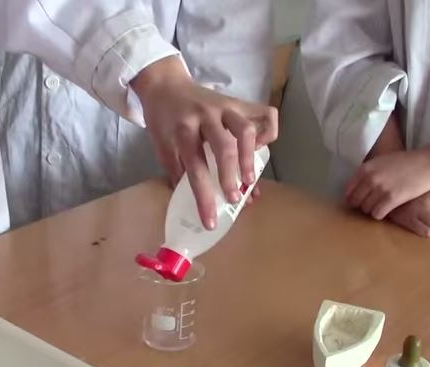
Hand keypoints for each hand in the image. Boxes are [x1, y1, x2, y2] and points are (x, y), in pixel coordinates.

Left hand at [132, 56, 277, 228]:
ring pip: (246, 129)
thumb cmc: (163, 119)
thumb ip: (177, 170)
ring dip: (250, 158)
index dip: (204, 197)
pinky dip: (268, 130)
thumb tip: (193, 202)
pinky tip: (262, 148)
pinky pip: (263, 112)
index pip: (195, 168)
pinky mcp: (237, 101)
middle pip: (224, 148)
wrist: (165, 83)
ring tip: (249, 180)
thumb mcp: (161, 145)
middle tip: (234, 199)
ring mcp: (224, 106)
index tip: (210, 221)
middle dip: (231, 177)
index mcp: (183, 130)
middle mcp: (205, 116)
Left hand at [346, 141, 429, 219]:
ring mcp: (380, 189)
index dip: (353, 197)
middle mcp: (370, 178)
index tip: (360, 200)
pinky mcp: (392, 199)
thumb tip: (355, 189)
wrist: (429, 162)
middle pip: (355, 201)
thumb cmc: (407, 162)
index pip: (348, 190)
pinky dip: (381, 214)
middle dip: (362, 205)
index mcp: (365, 168)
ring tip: (382, 206)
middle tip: (372, 205)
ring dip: (373, 210)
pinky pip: (377, 214)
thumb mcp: (381, 162)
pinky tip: (388, 209)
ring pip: (366, 209)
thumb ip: (368, 173)